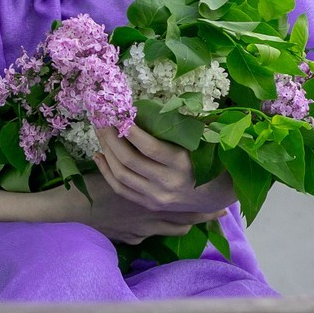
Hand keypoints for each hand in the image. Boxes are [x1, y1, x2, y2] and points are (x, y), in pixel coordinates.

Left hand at [90, 122, 239, 223]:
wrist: (214, 193)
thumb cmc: (204, 157)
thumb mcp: (197, 140)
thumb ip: (176, 126)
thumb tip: (143, 107)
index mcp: (182, 163)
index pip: (150, 147)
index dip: (130, 131)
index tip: (117, 113)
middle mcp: (168, 183)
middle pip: (129, 160)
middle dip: (111, 137)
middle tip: (101, 118)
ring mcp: (157, 197)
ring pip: (121, 175)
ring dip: (106, 151)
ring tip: (99, 132)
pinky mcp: (149, 205)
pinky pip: (121, 189)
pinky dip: (106, 172)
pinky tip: (98, 155)